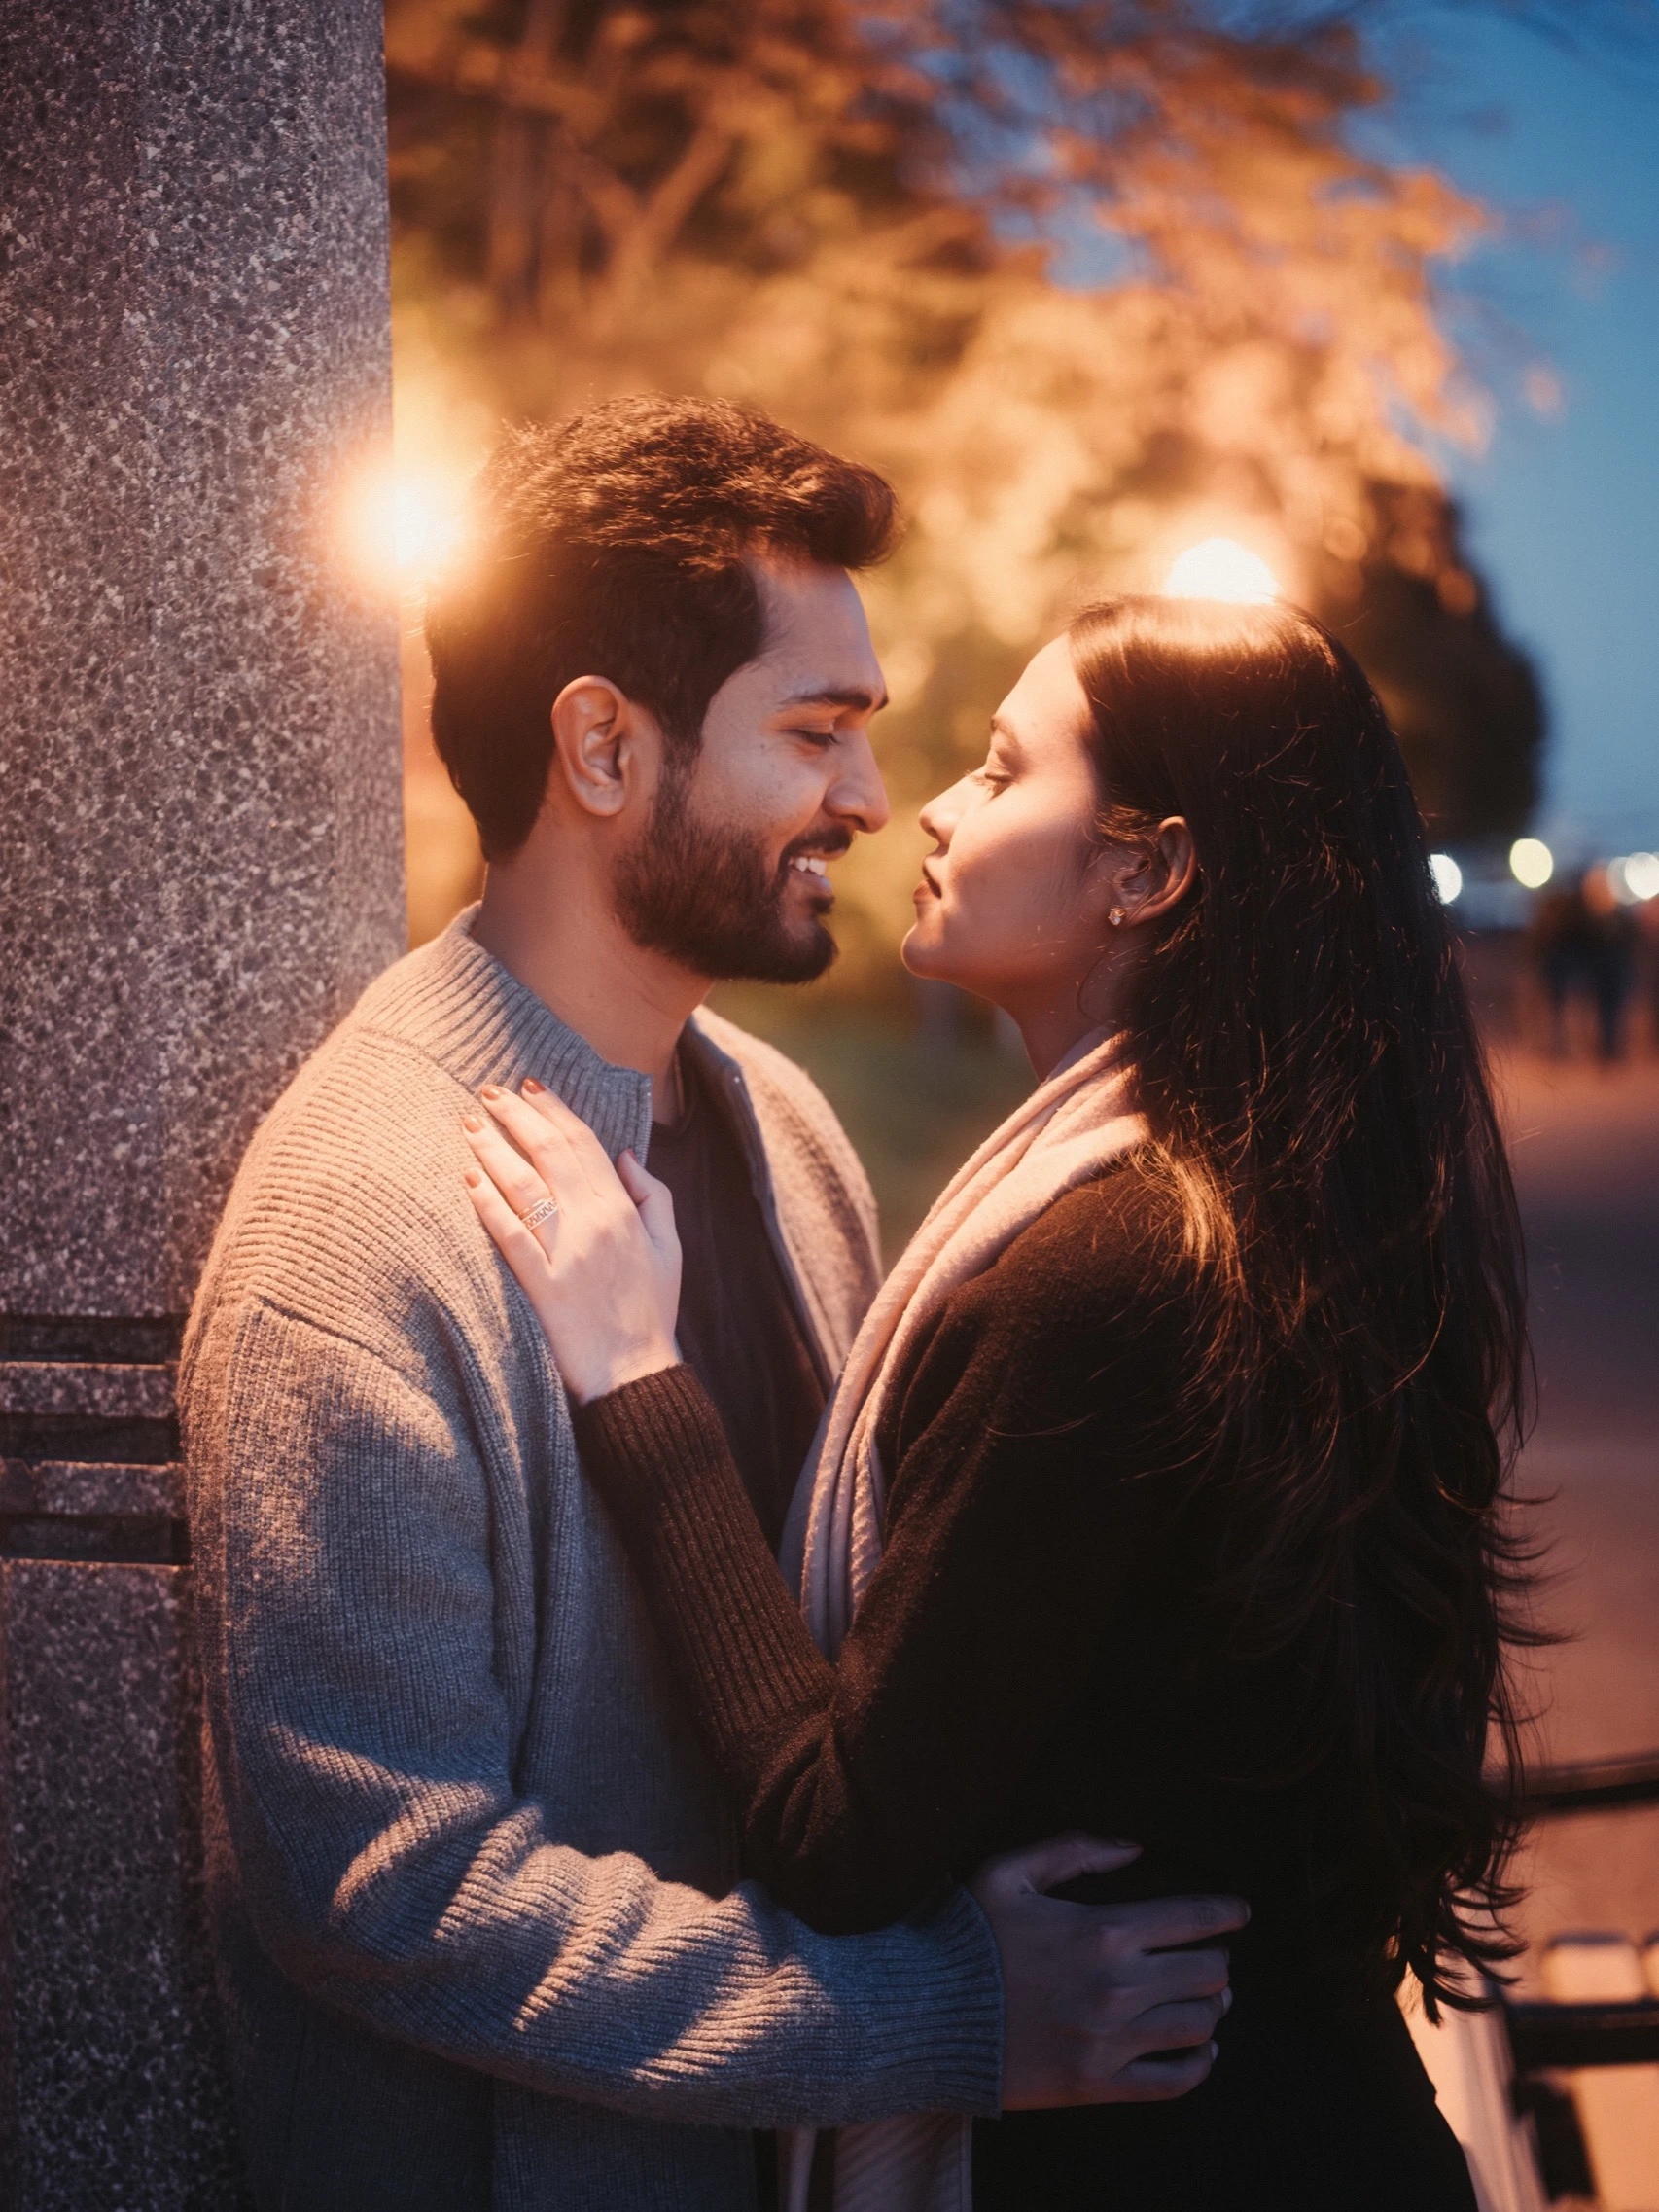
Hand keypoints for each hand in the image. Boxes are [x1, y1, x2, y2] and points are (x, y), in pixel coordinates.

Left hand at [462, 1079, 681, 1403]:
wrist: (636, 1375)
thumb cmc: (651, 1310)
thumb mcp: (670, 1248)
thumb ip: (652, 1195)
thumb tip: (626, 1153)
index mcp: (624, 1210)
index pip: (585, 1143)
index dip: (555, 1110)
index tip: (531, 1087)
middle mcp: (594, 1223)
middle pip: (549, 1153)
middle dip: (517, 1116)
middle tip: (489, 1091)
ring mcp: (566, 1253)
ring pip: (525, 1186)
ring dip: (494, 1150)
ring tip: (470, 1124)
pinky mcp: (542, 1286)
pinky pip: (511, 1236)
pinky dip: (489, 1205)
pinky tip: (469, 1180)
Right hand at [970, 1836, 1245, 2108]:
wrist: (925, 2016)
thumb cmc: (966, 1938)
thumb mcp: (1009, 1872)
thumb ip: (1075, 1850)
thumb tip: (1134, 1847)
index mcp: (1102, 1930)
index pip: (1192, 1919)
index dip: (1227, 1912)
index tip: (1241, 1911)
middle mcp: (1118, 1987)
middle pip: (1207, 1975)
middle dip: (1216, 1961)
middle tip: (1211, 1957)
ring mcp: (1111, 2041)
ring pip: (1198, 2025)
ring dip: (1211, 2008)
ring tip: (1206, 1999)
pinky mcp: (1098, 2085)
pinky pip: (1173, 2082)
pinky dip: (1199, 2065)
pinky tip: (1200, 2051)